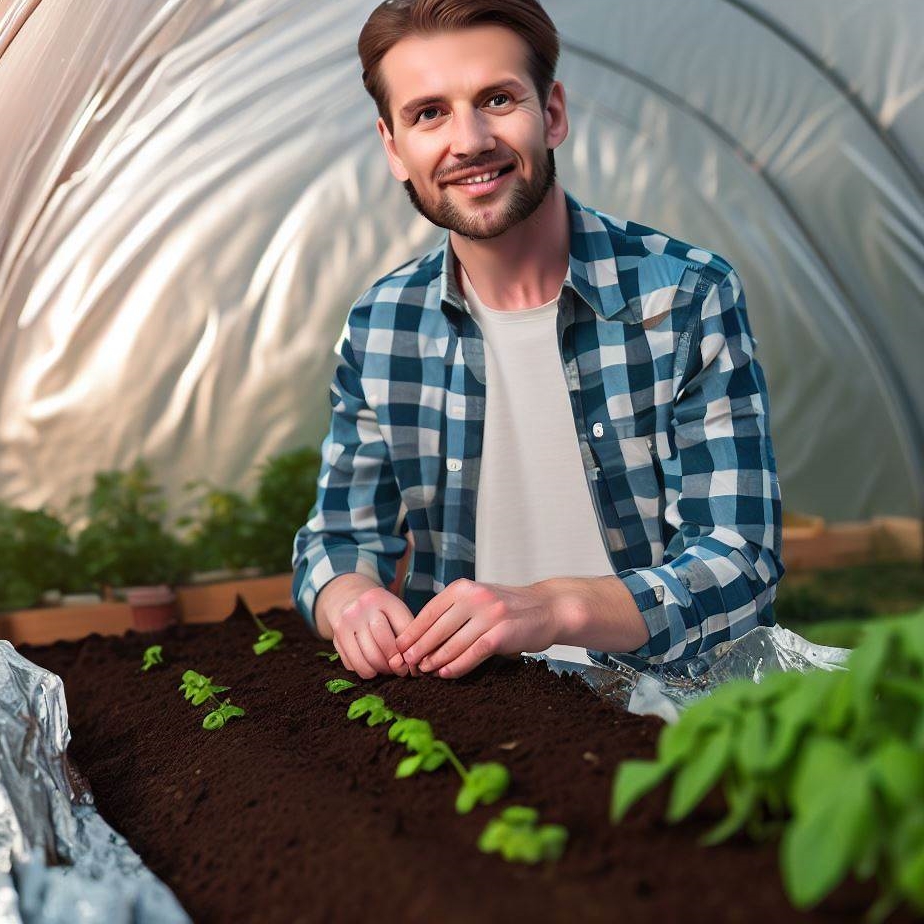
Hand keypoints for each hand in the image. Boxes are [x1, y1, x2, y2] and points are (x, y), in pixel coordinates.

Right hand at [328, 585, 419, 679]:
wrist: (347, 597)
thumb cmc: (379, 610)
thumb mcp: (394, 611)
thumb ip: (406, 633)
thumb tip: (413, 668)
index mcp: (383, 598)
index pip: (403, 628)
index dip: (410, 650)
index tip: (412, 662)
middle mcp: (362, 607)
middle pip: (383, 642)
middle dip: (394, 662)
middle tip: (399, 669)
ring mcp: (347, 621)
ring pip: (366, 657)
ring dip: (379, 670)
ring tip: (385, 670)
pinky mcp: (336, 636)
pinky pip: (352, 663)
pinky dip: (363, 670)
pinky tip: (370, 666)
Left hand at [393, 578, 560, 678]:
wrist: (548, 608)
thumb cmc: (509, 607)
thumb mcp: (478, 598)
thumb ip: (454, 610)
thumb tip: (421, 634)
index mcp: (463, 587)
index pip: (430, 611)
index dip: (412, 631)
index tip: (398, 647)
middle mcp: (474, 597)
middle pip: (437, 628)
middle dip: (418, 648)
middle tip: (405, 664)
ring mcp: (489, 614)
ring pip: (452, 643)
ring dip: (435, 660)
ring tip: (424, 671)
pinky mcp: (501, 633)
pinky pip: (472, 653)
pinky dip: (457, 666)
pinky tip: (446, 674)